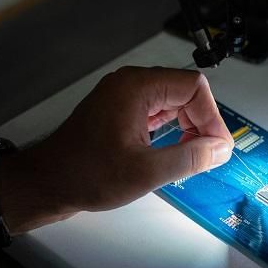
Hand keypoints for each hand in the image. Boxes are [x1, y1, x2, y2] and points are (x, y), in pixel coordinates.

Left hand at [0, 66, 233, 232]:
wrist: (48, 183)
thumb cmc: (85, 173)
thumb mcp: (146, 171)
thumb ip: (190, 157)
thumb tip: (220, 149)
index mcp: (136, 87)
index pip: (193, 87)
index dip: (211, 117)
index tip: (216, 146)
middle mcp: (129, 85)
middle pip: (184, 92)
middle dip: (201, 122)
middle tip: (207, 155)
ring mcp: (123, 97)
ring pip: (172, 102)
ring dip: (187, 128)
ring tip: (190, 157)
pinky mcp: (119, 111)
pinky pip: (157, 112)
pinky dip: (171, 130)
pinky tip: (173, 152)